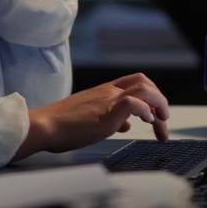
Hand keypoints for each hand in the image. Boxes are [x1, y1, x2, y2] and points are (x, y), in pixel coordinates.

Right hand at [13, 73, 170, 160]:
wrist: (44, 126)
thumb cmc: (60, 126)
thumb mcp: (89, 119)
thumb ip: (108, 118)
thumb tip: (125, 124)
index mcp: (103, 92)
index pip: (134, 83)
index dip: (149, 97)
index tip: (153, 118)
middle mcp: (108, 91)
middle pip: (144, 81)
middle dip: (159, 100)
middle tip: (162, 121)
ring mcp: (108, 99)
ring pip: (145, 88)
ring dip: (159, 105)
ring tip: (161, 124)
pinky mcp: (107, 111)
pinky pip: (135, 102)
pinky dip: (146, 111)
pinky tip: (146, 123)